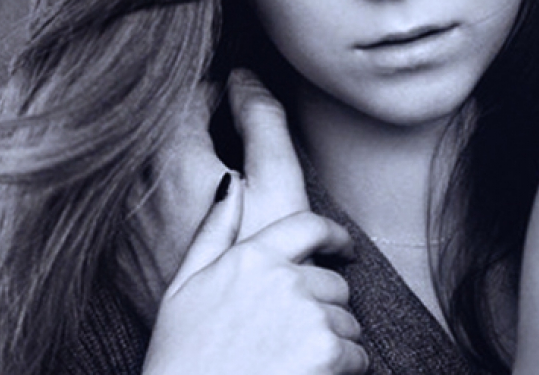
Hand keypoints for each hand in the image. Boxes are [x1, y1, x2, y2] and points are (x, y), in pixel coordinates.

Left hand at [129, 70, 314, 304]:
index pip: (184, 95)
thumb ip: (263, 119)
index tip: (233, 104)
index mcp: (169, 157)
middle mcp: (131, 183)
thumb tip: (244, 78)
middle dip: (187, 124)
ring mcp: (117, 221)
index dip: (214, 93)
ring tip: (205, 175)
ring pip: (136, 163)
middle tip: (222, 137)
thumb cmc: (260, 263)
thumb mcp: (281, 182)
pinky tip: (183, 215)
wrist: (227, 346)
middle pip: (154, 127)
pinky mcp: (113, 253)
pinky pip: (126, 204)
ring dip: (167, 158)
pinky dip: (152, 196)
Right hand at [142, 174, 368, 374]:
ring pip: (347, 323)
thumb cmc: (180, 361)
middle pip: (334, 285)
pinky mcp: (325, 352)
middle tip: (292, 342)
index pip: (310, 227)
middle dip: (324, 310)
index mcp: (251, 257)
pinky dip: (346, 371)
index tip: (346, 250)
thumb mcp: (183, 289)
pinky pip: (357, 356)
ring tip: (294, 365)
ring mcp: (307, 315)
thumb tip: (232, 182)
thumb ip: (214, 232)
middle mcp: (284, 279)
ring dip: (333, 344)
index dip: (336, 237)